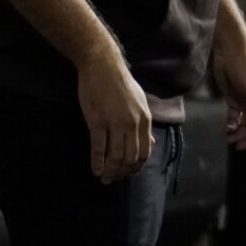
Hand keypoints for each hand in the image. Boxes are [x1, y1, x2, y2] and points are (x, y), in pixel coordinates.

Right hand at [76, 45, 153, 183]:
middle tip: (114, 180)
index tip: (128, 174)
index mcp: (145, 119)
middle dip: (123, 173)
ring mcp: (115, 123)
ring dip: (110, 171)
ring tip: (105, 178)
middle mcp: (132, 123)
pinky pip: (99, 148)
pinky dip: (97, 163)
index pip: (145, 152)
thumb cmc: (120, 83)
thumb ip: (144, 124)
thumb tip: (150, 142)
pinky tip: (95, 170)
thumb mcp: (140, 102)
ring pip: (115, 156)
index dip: (137, 167)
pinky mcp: (97, 121)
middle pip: (130, 158)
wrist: (103, 65)